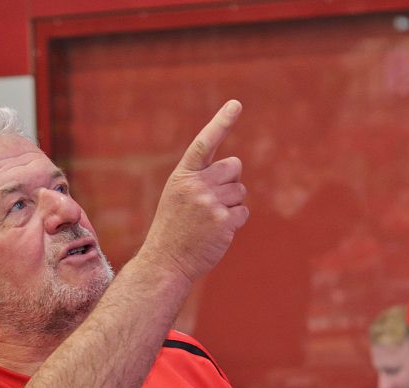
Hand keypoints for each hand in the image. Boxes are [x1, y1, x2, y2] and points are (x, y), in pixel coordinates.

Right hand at [138, 99, 248, 282]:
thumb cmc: (173, 230)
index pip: (203, 144)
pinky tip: (216, 233)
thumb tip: (236, 167)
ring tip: (209, 221)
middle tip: (210, 203)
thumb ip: (200, 179)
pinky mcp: (224, 221)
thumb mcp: (177, 198)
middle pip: (234, 166)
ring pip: (240, 191)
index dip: (221, 123)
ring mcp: (210, 203)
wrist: (164, 263)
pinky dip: (234, 223)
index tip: (236, 104)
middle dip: (230, 181)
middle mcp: (195, 186)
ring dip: (231, 205)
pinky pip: (243, 212)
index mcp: (181, 177)